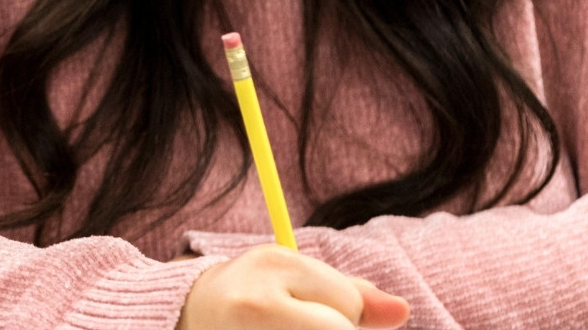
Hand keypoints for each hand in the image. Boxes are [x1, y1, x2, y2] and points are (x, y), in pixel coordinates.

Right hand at [178, 245, 408, 329]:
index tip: (300, 310)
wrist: (183, 316)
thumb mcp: (294, 278)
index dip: (338, 316)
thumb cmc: (252, 296)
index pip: (347, 307)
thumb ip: (351, 294)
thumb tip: (404, 311)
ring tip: (283, 329)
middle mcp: (256, 302)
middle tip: (293, 322)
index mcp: (273, 263)